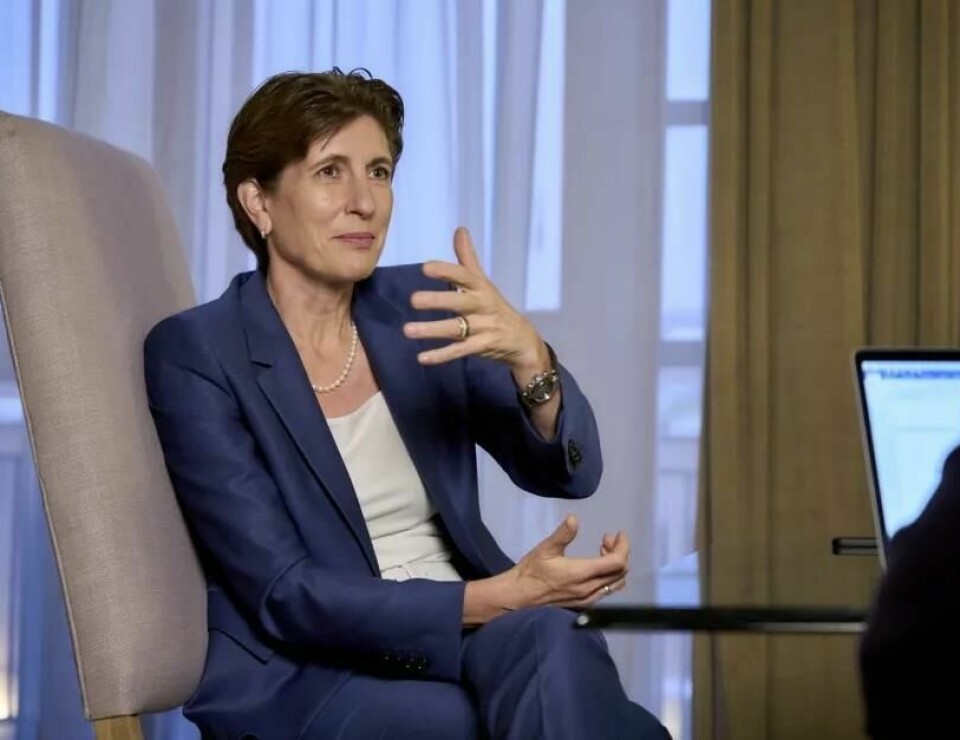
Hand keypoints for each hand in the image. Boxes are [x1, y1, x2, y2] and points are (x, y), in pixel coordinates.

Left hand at [403, 227, 547, 375]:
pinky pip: (460, 351)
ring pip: (456, 329)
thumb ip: (468, 259)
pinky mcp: (483, 347)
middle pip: (460, 302)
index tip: (426, 268)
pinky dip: (441, 355)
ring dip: (431, 330)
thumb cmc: (496, 308)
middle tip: (413, 300)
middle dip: (438, 301)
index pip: (464, 276)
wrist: (523, 341)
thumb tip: (460, 229)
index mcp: (481, 288)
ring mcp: (484, 328)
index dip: (446, 272)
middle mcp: (483, 306)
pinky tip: (422, 358)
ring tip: (407, 330)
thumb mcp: (484, 283)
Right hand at [508, 515, 628, 609]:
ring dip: (615, 566)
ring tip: (602, 550)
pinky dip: (608, 576)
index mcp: (582, 574)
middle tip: (607, 538)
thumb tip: (574, 518)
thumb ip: (563, 534)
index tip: (619, 533)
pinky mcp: (584, 604)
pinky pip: (606, 590)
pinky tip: (595, 566)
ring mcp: (588, 599)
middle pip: (620, 573)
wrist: (519, 596)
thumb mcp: (545, 549)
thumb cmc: (531, 571)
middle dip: (619, 553)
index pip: (616, 563)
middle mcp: (590, 589)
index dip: (623, 547)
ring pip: (615, 584)